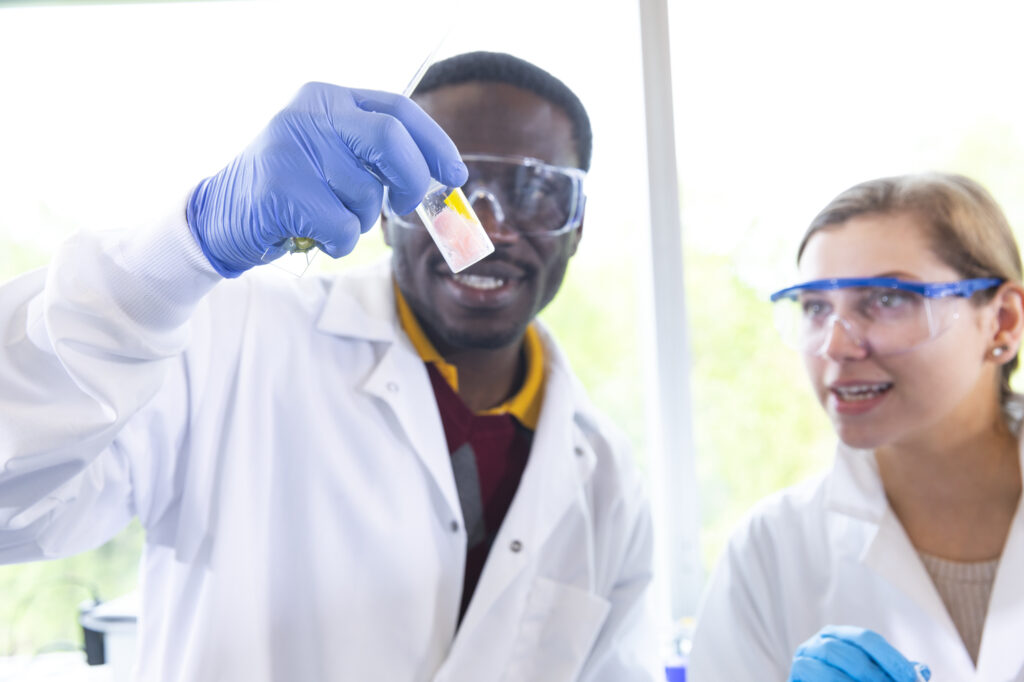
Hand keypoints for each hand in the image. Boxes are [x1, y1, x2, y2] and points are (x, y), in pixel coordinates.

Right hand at [186, 82, 467, 276]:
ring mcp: (291, 149)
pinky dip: (340, 242)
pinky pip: (343, 227)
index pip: (397, 111)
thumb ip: (379, 156)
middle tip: (409, 205)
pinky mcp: (281, 190)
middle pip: (389, 140)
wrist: (221, 216)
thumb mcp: (333, 156)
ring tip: (328, 218)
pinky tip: (313, 235)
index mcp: (327, 98)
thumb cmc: (294, 190)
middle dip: (413, 179)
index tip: (455, 174)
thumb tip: (444, 178)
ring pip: (366, 195)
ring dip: (360, 221)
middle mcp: (308, 114)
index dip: (435, 144)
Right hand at [789, 626, 929, 681]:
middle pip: (848, 652)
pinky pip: (813, 677)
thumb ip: (895, 674)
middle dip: (874, 675)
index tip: (911, 678)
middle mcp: (820, 643)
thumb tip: (923, 671)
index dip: (891, 658)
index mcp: (841, 636)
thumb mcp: (875, 677)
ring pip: (828, 667)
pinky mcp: (795, 677)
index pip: (867, 639)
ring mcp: (804, 660)